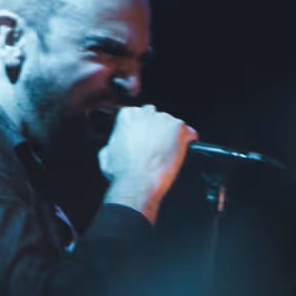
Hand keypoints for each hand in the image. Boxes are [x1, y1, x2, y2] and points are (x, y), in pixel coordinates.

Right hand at [98, 104, 196, 224]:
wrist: (138, 183)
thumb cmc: (122, 172)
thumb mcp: (106, 153)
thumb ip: (115, 140)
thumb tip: (119, 141)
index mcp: (128, 115)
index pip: (139, 115)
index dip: (142, 129)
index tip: (143, 140)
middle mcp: (147, 112)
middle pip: (156, 116)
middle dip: (157, 129)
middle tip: (156, 147)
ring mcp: (166, 120)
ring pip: (172, 124)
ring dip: (171, 136)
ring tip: (167, 153)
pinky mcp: (181, 130)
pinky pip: (190, 133)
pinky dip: (188, 141)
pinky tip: (182, 151)